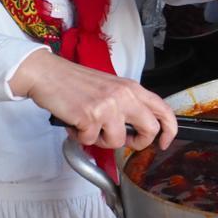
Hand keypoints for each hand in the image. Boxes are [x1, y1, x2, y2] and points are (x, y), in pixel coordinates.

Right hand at [10, 49, 176, 151]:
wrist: (47, 74)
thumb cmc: (75, 82)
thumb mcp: (111, 88)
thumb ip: (128, 105)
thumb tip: (138, 129)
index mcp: (132, 88)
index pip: (163, 109)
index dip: (170, 130)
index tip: (164, 142)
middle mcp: (124, 96)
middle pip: (150, 130)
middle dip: (138, 143)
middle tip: (123, 141)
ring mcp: (108, 106)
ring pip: (118, 141)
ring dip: (101, 140)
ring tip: (89, 127)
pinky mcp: (90, 116)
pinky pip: (91, 141)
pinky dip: (80, 137)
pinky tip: (75, 123)